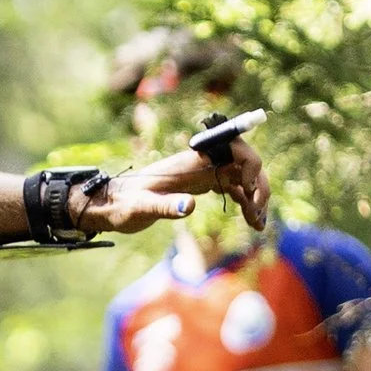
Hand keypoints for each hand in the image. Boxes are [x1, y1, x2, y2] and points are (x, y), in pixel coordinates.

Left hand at [78, 137, 270, 239]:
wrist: (111, 206)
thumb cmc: (123, 205)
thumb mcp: (140, 209)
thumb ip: (163, 207)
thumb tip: (188, 207)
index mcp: (189, 162)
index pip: (232, 146)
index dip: (249, 163)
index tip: (247, 189)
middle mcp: (200, 163)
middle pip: (244, 162)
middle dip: (258, 184)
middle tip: (257, 212)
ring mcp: (202, 173)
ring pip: (241, 177)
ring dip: (255, 197)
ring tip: (259, 224)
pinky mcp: (200, 185)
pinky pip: (231, 188)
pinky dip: (244, 202)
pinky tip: (252, 221)